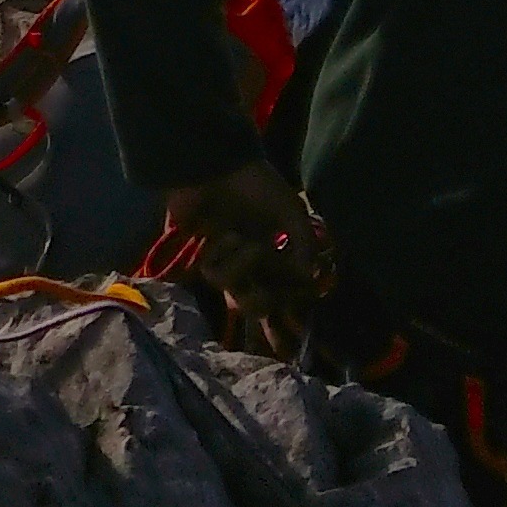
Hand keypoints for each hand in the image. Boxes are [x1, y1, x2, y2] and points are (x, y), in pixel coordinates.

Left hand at [164, 158, 332, 347]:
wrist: (212, 161)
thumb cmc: (254, 183)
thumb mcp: (290, 209)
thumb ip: (304, 244)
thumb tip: (310, 279)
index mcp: (270, 256)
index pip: (278, 298)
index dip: (284, 326)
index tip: (287, 346)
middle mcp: (246, 265)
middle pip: (255, 308)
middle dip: (260, 299)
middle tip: (262, 279)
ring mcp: (221, 262)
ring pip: (234, 291)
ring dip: (240, 264)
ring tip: (238, 237)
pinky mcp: (196, 255)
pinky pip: (211, 275)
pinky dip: (220, 254)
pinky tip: (219, 234)